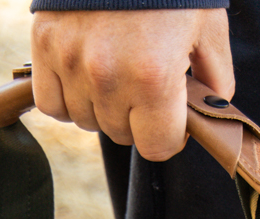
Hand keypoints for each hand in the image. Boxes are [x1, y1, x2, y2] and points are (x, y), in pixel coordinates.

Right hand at [30, 9, 233, 161]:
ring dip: (102, 107)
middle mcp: (108, 76)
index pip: (156, 147)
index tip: (171, 116)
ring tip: (117, 72)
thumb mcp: (209, 29)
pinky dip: (67, 98)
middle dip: (137, 117)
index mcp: (154, 76)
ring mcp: (71, 62)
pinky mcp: (45, 46)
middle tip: (146, 84)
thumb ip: (215, 81)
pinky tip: (84, 77)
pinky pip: (51, 104)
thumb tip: (205, 115)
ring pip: (85, 120)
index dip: (169, 135)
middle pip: (121, 134)